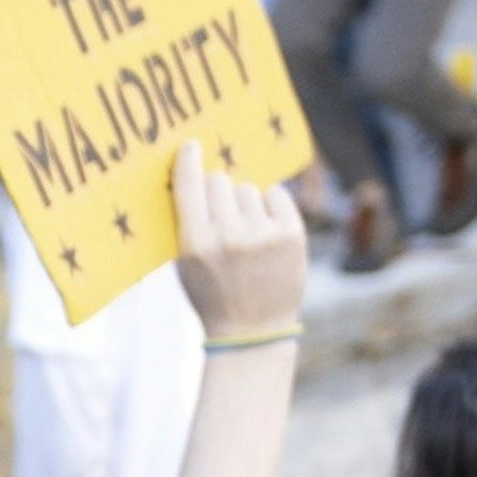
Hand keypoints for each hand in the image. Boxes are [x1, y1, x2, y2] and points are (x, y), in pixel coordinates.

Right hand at [168, 136, 308, 340]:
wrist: (252, 331)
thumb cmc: (212, 294)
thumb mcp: (185, 263)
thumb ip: (188, 222)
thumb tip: (196, 173)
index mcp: (195, 243)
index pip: (189, 184)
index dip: (189, 160)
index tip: (192, 145)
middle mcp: (228, 236)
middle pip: (219, 181)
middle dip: (218, 193)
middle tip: (223, 217)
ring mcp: (262, 234)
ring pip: (248, 189)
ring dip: (245, 205)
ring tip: (247, 235)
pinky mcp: (291, 233)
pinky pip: (276, 195)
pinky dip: (270, 208)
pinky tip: (266, 232)